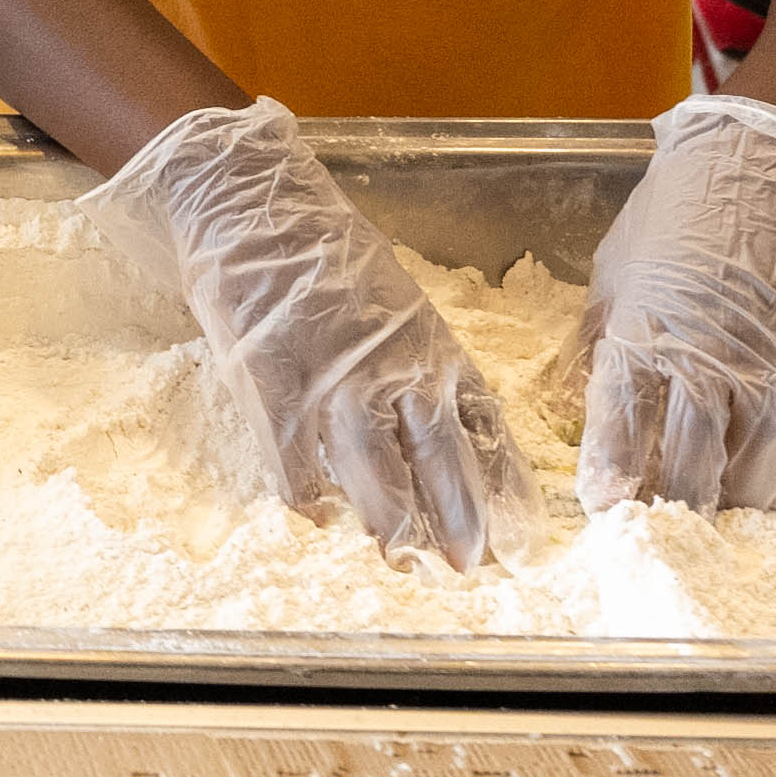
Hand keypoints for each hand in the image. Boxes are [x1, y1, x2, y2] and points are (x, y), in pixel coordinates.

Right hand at [107, 98, 530, 565]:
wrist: (253, 205)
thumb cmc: (324, 249)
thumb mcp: (398, 301)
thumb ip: (417, 362)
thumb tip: (438, 423)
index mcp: (433, 348)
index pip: (485, 433)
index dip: (505, 492)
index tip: (522, 538)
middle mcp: (397, 375)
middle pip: (443, 472)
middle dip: (461, 530)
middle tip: (468, 570)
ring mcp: (337, 389)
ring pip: (379, 486)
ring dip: (394, 532)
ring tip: (401, 561)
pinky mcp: (278, 396)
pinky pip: (300, 474)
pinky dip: (311, 503)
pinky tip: (316, 518)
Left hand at [565, 96, 775, 511]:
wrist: (761, 171)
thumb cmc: (675, 217)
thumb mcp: (614, 272)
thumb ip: (598, 341)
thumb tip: (574, 402)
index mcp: (642, 338)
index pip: (619, 432)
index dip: (609, 479)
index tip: (602, 504)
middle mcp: (708, 364)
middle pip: (689, 466)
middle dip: (673, 503)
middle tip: (664, 519)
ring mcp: (773, 371)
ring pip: (753, 469)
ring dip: (731, 496)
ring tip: (716, 504)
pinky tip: (765, 472)